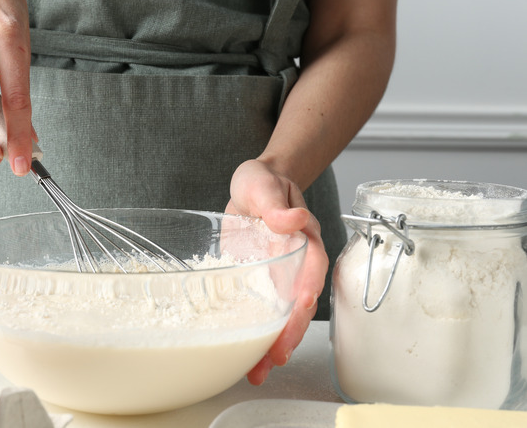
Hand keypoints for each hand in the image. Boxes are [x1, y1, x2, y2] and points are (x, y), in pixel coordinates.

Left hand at [225, 159, 327, 384]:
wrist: (252, 189)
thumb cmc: (263, 183)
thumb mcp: (264, 185)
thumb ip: (276, 203)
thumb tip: (292, 219)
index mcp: (304, 240)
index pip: (312, 268)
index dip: (308, 289)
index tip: (300, 307)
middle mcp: (294, 265)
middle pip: (299, 303)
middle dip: (290, 331)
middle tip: (277, 356)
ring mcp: (276, 278)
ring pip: (281, 316)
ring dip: (272, 345)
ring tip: (258, 372)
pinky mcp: (256, 286)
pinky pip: (258, 314)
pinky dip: (252, 337)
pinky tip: (242, 359)